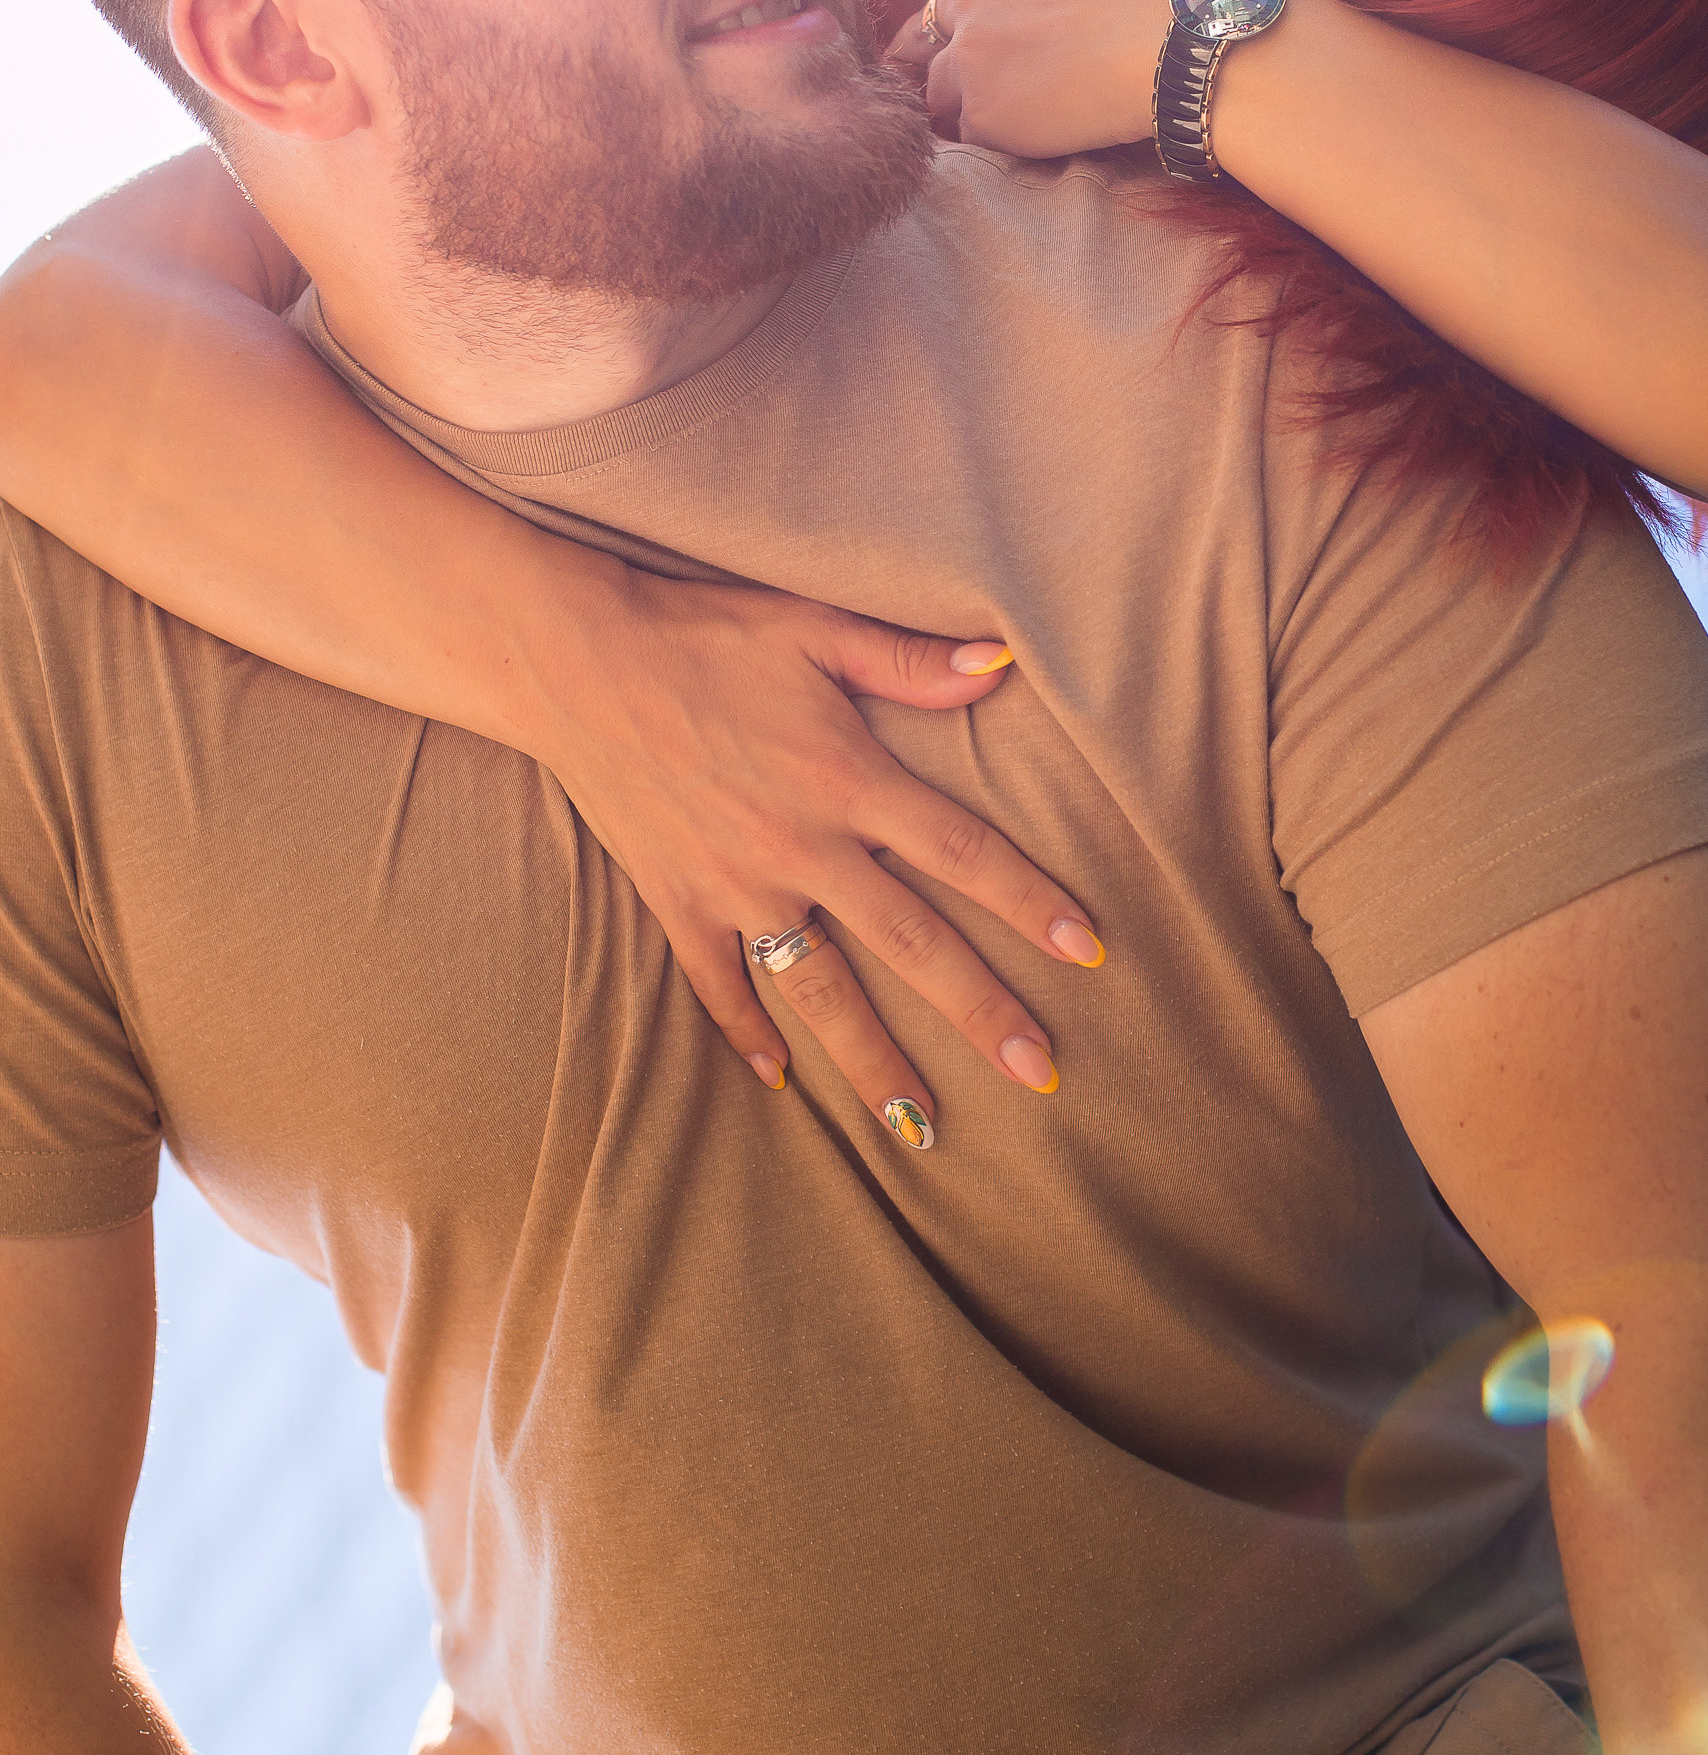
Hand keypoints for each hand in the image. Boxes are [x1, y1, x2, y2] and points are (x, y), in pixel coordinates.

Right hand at [533, 572, 1102, 1144]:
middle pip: (912, 945)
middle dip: (981, 1013)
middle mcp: (802, 846)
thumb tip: (1001, 666)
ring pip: (822, 991)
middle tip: (1040, 1073)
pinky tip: (782, 1082)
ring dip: (876, 1062)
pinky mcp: (676, 899)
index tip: (1088, 949)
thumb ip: (909, 660)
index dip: (1030, 901)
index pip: (963, 853)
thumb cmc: (702, 630)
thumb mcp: (814, 627)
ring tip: (922, 1127)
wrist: (573, 657)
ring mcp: (736, 883)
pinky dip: (747, 1034)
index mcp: (848, 778)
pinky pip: (719, 983)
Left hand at [852, 0, 1204, 155]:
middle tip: (908, 63)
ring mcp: (974, 57)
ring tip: (996, 110)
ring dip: (957, 96)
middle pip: (921, 27)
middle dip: (912, 46)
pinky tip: (1030, 136)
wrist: (1182, 37)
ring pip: (939, 85)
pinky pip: (973, 130)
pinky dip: (994, 134)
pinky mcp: (988, 114)